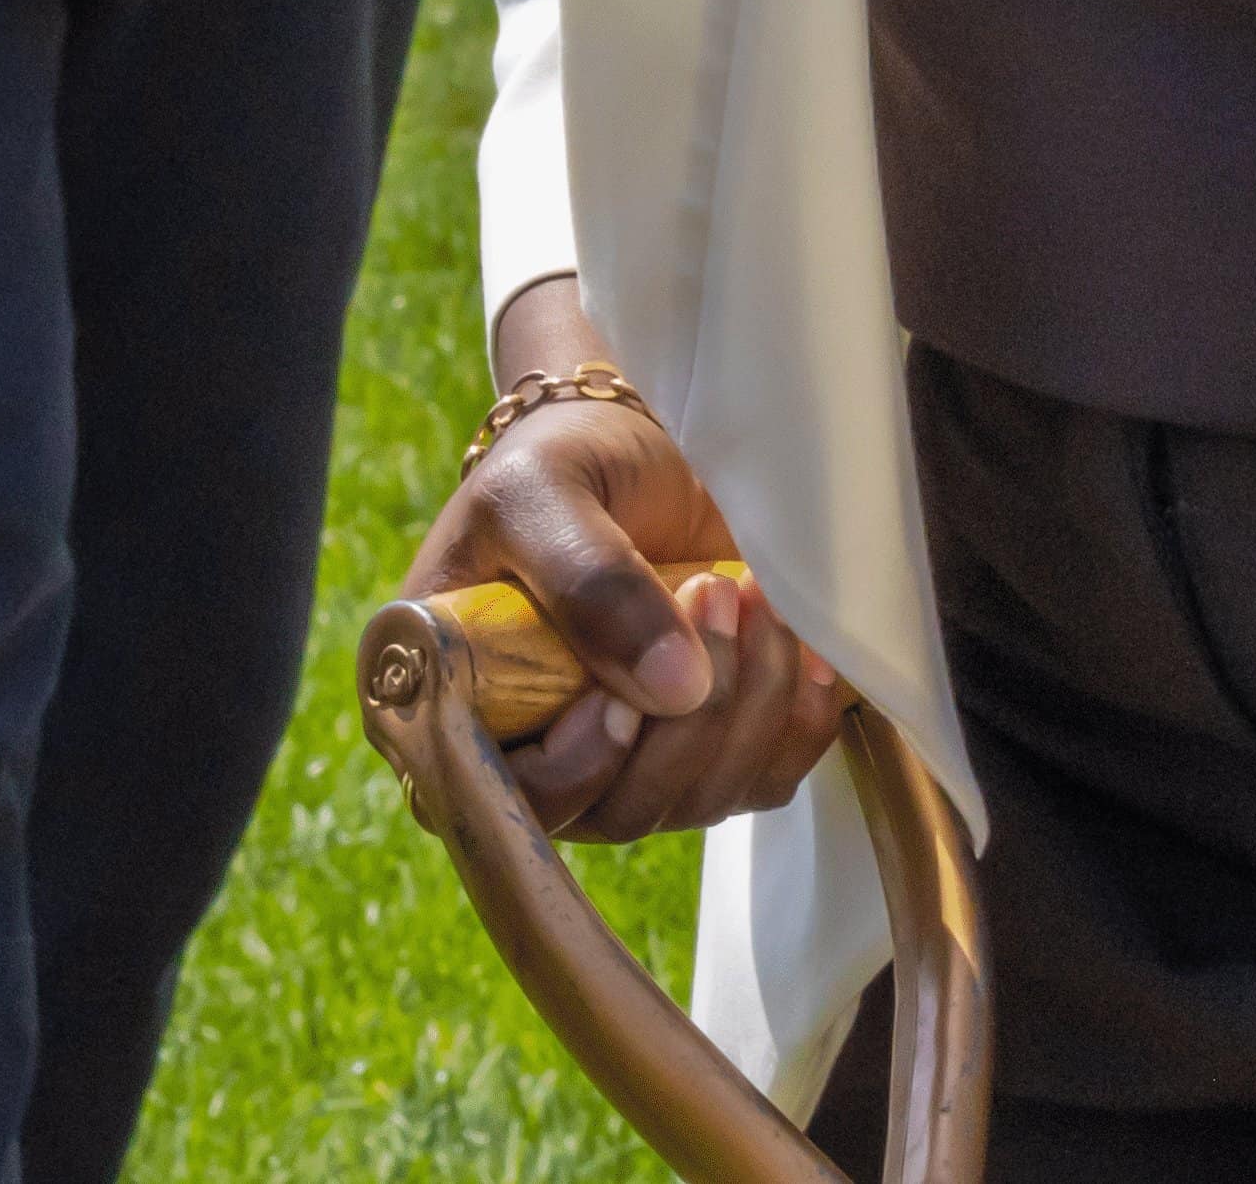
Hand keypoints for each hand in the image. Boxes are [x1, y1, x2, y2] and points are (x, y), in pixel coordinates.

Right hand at [406, 280, 841, 842]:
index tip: (622, 693)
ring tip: (754, 592)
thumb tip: (673, 689)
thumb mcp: (543, 492)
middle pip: (621, 809)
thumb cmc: (562, 461)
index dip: (577, 765)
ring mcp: (624, 762)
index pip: (510, 791)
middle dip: (687, 719)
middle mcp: (536, 751)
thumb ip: (589, 580)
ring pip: (697, 799)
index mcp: (457, 699)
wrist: (637, 446)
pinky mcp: (701, 749)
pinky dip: (792, 723)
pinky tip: (798, 648)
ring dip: (748, 707)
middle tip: (716, 593)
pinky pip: (759, 780)